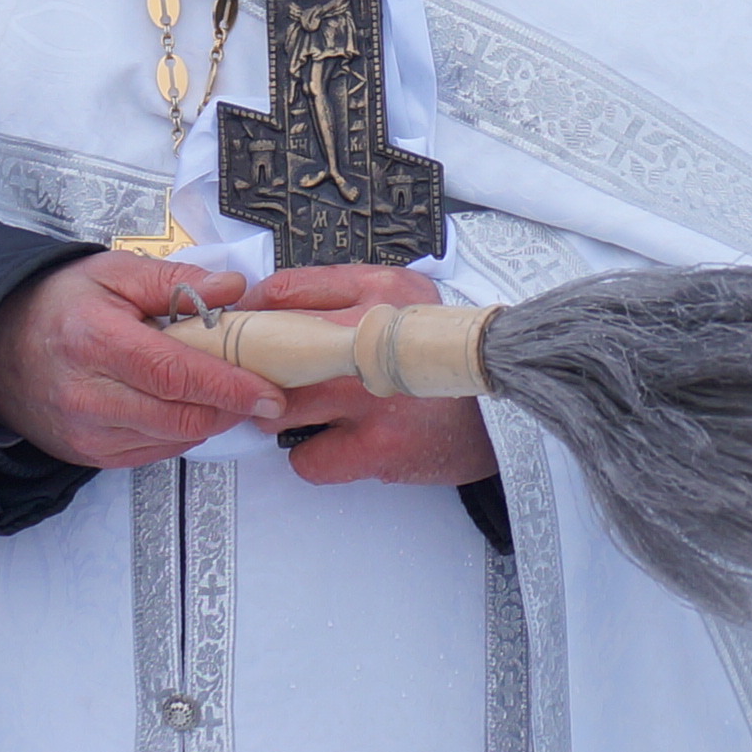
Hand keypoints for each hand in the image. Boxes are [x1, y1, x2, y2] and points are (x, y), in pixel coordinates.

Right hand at [0, 252, 288, 469]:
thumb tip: (231, 289)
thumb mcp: (112, 272)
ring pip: (174, 439)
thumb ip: (175, 281)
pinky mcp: (89, 455)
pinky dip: (181, 431)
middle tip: (258, 386)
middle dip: (231, 407)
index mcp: (95, 341)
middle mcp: (87, 396)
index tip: (269, 390)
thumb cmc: (57, 306)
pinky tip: (181, 403)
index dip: (230, 386)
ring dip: (209, 418)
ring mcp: (86, 433)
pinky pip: (155, 452)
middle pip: (182, 417)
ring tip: (219, 388)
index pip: (176, 375)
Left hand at [242, 262, 501, 493]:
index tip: (245, 331)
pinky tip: (337, 447)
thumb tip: (268, 304)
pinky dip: (313, 458)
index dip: (253, 315)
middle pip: (270, 352)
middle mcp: (372, 340)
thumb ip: (343, 291)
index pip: (285, 292)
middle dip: (254, 370)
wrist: (507, 411)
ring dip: (279, 415)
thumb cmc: (443, 357)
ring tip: (307, 415)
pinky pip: (306, 460)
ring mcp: (372, 397)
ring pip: (278, 408)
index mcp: (379, 293)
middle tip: (263, 380)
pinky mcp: (378, 447)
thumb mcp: (407, 296)